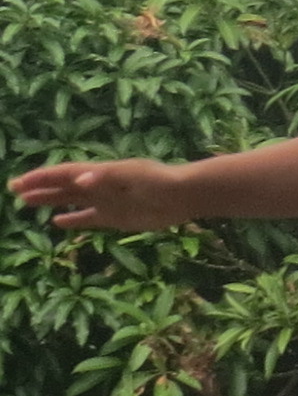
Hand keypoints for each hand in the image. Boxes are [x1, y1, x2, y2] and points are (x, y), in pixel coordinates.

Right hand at [12, 159, 189, 232]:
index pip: (63, 174)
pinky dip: (74, 220)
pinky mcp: (116, 218)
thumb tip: (79, 179)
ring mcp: (106, 202)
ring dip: (51, 201)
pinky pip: (89, 218)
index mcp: (99, 173)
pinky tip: (58, 222)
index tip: (19, 183)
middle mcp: (99, 186)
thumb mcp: (132, 175)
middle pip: (63, 186)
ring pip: (72, 201)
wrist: (183, 196)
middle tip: (14, 191)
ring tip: (27, 203)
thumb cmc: (158, 180)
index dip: (41, 178)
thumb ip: (105, 177)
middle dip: (39, 188)